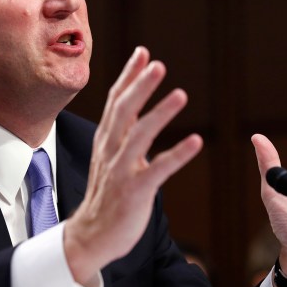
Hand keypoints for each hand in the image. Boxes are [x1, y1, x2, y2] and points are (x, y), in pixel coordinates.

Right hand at [64, 46, 202, 284]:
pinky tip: (196, 142)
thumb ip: (121, 129)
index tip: (143, 52)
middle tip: (158, 64)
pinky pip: (157, 170)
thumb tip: (131, 103)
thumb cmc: (106, 194)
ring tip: (180, 94)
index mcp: (107, 139)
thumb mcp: (109, 155)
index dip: (129, 76)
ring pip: (139, 136)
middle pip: (124, 111)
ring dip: (160, 113)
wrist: (91, 235)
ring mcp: (121, 171)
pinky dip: (177, 155)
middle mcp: (111, 150)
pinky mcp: (135, 192)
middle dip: (140, 86)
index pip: (116, 101)